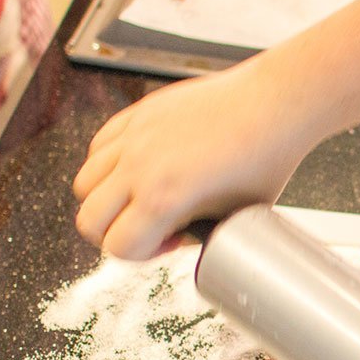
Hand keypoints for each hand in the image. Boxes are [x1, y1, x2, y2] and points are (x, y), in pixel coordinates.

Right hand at [73, 56, 317, 259]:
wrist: (274, 105)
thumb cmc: (265, 158)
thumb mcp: (237, 214)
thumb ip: (201, 233)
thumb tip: (183, 240)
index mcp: (165, 198)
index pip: (118, 246)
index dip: (143, 254)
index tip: (171, 242)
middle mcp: (140, 166)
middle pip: (89, 220)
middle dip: (116, 233)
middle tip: (152, 227)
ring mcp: (134, 136)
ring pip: (85, 183)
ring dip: (107, 200)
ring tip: (145, 197)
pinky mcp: (138, 113)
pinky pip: (98, 147)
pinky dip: (108, 165)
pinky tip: (143, 168)